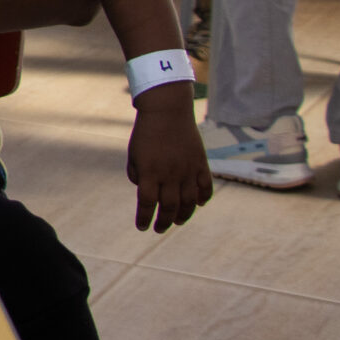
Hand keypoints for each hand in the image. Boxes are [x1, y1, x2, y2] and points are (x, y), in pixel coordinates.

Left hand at [124, 85, 213, 231]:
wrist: (167, 110)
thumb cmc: (146, 132)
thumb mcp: (134, 154)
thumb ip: (136, 174)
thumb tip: (143, 190)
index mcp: (150, 172)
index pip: (147, 203)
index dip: (144, 217)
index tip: (142, 227)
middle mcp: (170, 174)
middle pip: (169, 207)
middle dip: (163, 222)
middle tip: (159, 229)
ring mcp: (188, 170)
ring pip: (189, 202)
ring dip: (183, 215)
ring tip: (177, 221)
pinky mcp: (201, 164)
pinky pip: (205, 187)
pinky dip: (203, 198)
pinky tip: (198, 204)